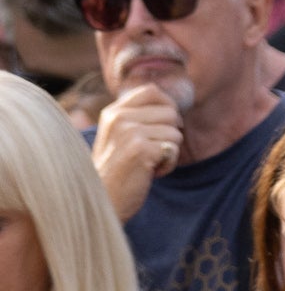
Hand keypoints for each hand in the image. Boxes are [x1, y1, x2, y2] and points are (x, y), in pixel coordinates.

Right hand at [90, 84, 181, 218]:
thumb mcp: (120, 137)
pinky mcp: (141, 149)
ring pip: (175, 133)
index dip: (169, 106)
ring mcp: (129, 132)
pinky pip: (173, 150)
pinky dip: (168, 165)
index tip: (165, 126)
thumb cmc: (115, 170)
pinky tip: (150, 172)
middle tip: (151, 152)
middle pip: (171, 113)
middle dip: (170, 135)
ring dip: (169, 153)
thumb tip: (172, 107)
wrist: (102, 198)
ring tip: (147, 163)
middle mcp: (120, 118)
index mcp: (114, 112)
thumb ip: (137, 119)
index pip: (152, 91)